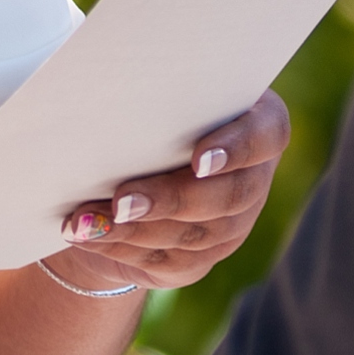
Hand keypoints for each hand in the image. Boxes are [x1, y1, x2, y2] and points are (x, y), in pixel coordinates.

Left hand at [43, 88, 289, 291]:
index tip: (198, 159)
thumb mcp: (149, 96)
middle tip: (121, 200)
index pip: (267, 135)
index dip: (237, 149)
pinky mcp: (200, 259)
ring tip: (85, 220)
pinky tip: (87, 235)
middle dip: (170, 200)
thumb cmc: (146, 113)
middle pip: (229, 196)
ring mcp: (232, 225)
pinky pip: (168, 261)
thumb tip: (102, 93)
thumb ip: (147, 93)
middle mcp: (252, 178)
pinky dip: (123, 248)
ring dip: (135, 230)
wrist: (130, 172)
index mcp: (254, 123)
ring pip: (195, 235)